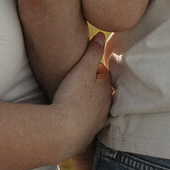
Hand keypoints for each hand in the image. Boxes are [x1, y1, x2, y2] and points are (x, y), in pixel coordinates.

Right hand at [51, 33, 113, 154]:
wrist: (62, 132)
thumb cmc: (72, 97)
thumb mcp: (82, 69)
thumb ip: (93, 51)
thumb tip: (101, 35)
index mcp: (107, 89)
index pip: (102, 72)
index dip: (90, 68)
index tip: (78, 67)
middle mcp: (106, 106)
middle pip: (100, 90)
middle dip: (90, 85)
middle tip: (74, 82)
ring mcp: (98, 122)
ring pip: (94, 107)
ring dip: (85, 102)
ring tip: (71, 98)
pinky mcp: (88, 134)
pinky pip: (86, 122)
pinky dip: (80, 117)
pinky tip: (70, 117)